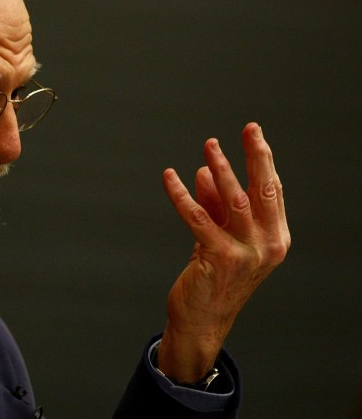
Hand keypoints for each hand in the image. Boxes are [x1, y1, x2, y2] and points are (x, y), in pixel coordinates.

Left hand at [156, 122, 289, 382]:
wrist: (202, 318)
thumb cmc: (214, 275)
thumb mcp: (220, 235)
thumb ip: (215, 205)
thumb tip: (205, 170)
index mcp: (276, 237)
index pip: (273, 191)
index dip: (263, 160)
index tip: (253, 133)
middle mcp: (269, 245)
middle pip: (264, 191)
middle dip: (256, 157)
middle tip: (249, 129)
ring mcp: (246, 253)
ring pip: (235, 200)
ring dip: (222, 169)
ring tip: (210, 145)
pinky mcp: (219, 259)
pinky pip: (198, 218)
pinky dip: (182, 195)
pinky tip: (170, 177)